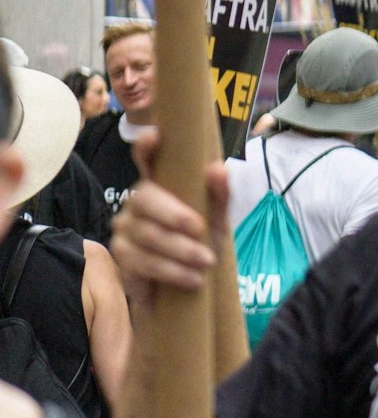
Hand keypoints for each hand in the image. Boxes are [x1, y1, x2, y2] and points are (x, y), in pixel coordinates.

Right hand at [112, 131, 229, 296]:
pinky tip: (191, 278)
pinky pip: (141, 261)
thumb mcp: (218, 219)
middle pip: (144, 199)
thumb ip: (219, 195)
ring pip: (147, 234)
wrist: (192, 281)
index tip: (154, 137)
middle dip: (176, 217)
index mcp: (161, 184)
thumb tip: (216, 168)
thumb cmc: (203, 241)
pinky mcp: (120, 255)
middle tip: (202, 232)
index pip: (146, 159)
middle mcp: (137, 201)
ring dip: (181, 251)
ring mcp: (125, 227)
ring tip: (205, 262)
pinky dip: (171, 270)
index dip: (146, 148)